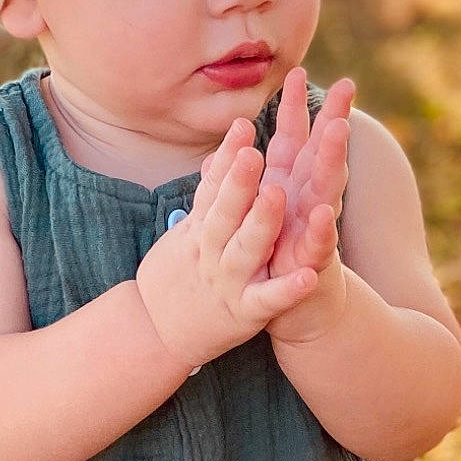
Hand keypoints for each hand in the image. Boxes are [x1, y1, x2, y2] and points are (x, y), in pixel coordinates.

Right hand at [136, 119, 317, 370]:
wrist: (152, 333)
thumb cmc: (175, 278)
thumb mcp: (183, 235)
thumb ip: (206, 199)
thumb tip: (220, 159)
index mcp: (199, 230)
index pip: (212, 188)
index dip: (228, 158)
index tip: (243, 126)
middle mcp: (211, 252)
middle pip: (225, 212)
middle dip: (239, 181)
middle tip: (253, 152)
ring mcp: (228, 281)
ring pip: (245, 248)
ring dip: (261, 222)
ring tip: (277, 195)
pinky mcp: (244, 313)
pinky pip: (268, 299)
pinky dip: (286, 289)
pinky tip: (308, 276)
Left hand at [254, 65, 353, 345]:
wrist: (303, 314)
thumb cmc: (276, 261)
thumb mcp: (260, 216)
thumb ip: (251, 179)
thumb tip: (233, 143)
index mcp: (290, 192)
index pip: (294, 143)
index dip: (295, 109)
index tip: (297, 71)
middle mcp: (307, 207)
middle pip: (320, 158)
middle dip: (329, 123)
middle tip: (344, 88)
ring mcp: (314, 235)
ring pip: (324, 194)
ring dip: (330, 165)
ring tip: (337, 135)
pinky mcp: (312, 268)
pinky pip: (318, 248)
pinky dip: (321, 233)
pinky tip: (326, 214)